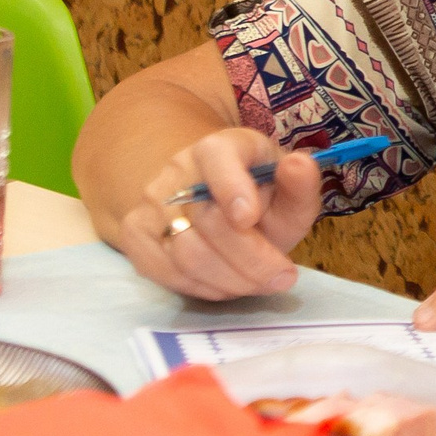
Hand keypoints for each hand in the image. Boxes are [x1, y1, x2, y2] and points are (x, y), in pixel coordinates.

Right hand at [117, 128, 321, 300]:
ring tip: (261, 283)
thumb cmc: (259, 196)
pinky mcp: (136, 237)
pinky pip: (167, 273)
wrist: (211, 201)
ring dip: (231, 279)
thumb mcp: (287, 188)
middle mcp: (177, 171)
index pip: (216, 158)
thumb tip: (300, 165)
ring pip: (186, 254)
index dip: (230, 187)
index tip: (249, 218)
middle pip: (207, 221)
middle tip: (283, 278)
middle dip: (251, 258)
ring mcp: (150, 204)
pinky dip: (205, 287)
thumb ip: (299, 183)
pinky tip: (229, 285)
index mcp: (218, 148)